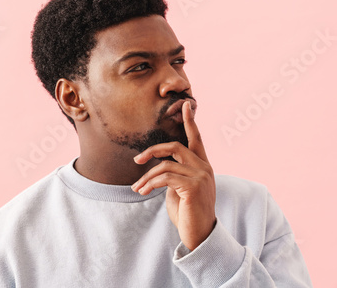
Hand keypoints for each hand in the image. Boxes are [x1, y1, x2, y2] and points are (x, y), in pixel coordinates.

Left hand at [131, 101, 215, 250]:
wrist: (199, 235)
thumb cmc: (188, 213)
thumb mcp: (179, 190)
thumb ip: (174, 174)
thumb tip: (158, 167)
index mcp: (202, 166)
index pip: (196, 139)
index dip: (190, 121)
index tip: (186, 104)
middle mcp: (204, 168)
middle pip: (175, 147)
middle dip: (152, 151)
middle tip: (136, 160)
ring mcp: (201, 176)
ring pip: (165, 165)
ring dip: (146, 177)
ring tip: (136, 188)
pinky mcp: (194, 186)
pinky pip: (164, 177)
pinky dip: (149, 183)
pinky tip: (142, 191)